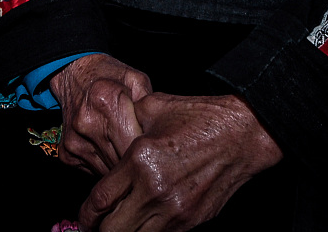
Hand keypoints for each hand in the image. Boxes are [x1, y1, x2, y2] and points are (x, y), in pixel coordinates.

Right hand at [49, 54, 152, 175]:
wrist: (71, 73)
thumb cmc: (108, 76)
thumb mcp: (137, 80)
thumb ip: (150, 106)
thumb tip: (160, 136)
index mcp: (107, 100)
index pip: (134, 144)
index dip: (149, 151)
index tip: (157, 151)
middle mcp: (87, 122)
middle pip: (122, 162)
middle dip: (137, 163)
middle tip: (148, 157)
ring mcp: (74, 140)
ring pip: (110, 172)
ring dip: (122, 167)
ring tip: (129, 152)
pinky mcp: (67, 153)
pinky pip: (95, 171)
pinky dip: (106, 166)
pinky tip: (111, 149)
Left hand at [79, 93, 282, 231]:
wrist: (243, 134)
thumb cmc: (199, 117)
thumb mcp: (153, 107)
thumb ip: (124, 122)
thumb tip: (106, 132)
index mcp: (140, 161)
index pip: (100, 201)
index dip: (86, 214)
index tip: (84, 216)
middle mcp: (155, 190)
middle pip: (113, 230)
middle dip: (101, 228)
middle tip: (97, 223)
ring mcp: (176, 211)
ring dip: (126, 231)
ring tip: (122, 223)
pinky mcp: (193, 222)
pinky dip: (150, 231)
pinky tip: (146, 220)